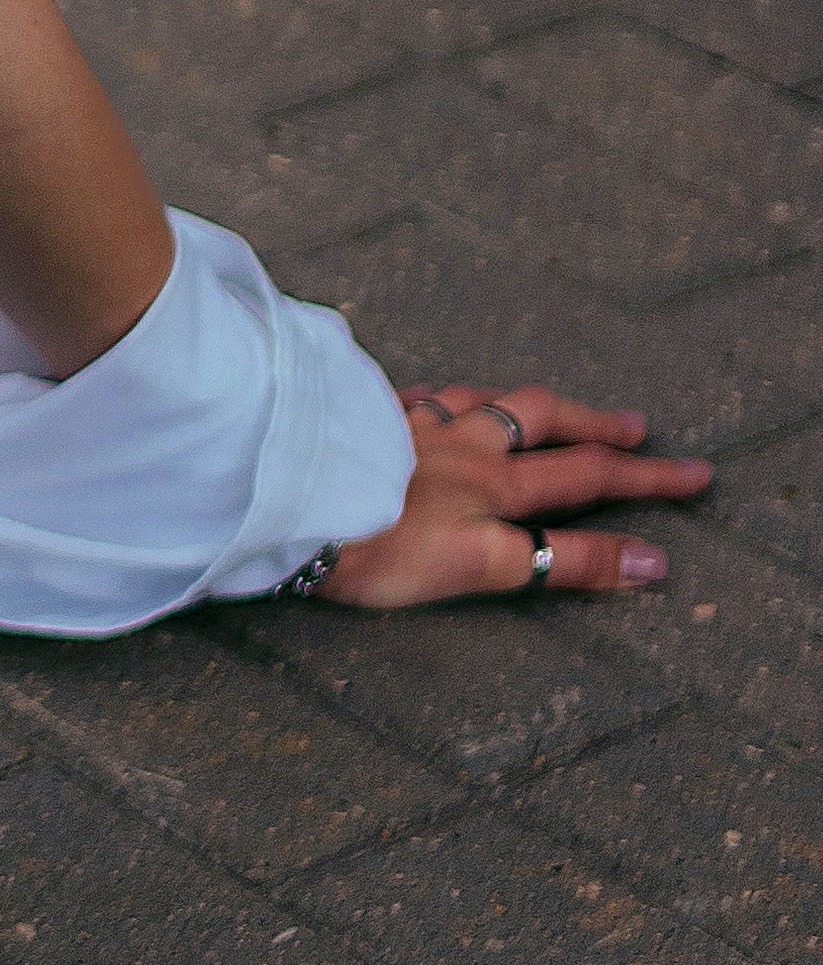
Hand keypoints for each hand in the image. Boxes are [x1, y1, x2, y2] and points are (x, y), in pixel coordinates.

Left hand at [314, 381, 714, 608]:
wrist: (285, 492)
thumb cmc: (372, 547)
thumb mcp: (474, 569)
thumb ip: (557, 563)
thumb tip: (644, 563)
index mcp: (493, 494)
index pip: (581, 504)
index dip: (633, 520)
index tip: (679, 522)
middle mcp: (466, 453)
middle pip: (553, 444)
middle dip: (612, 447)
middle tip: (652, 441)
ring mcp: (417, 427)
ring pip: (492, 406)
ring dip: (539, 408)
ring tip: (566, 410)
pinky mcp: (368, 412)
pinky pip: (423, 395)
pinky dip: (450, 396)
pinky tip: (443, 396)